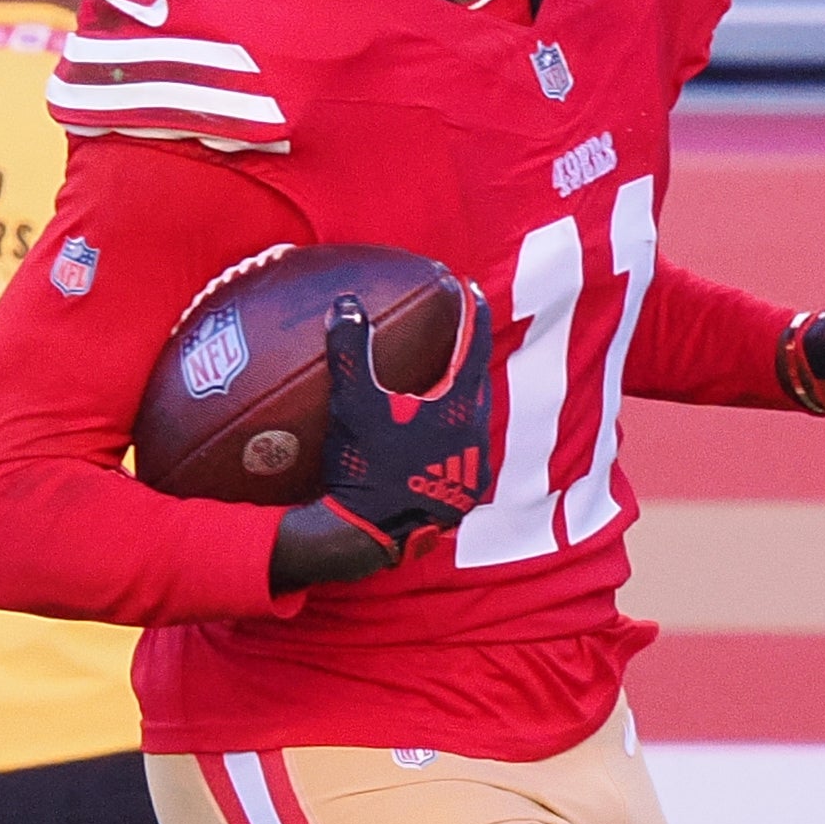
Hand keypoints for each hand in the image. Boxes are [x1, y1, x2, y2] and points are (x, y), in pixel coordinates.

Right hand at [315, 289, 493, 555]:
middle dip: (468, 356)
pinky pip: (466, 449)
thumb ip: (350, 352)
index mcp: (458, 408)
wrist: (368, 534)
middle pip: (478, 382)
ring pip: (475, 419)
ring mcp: (473, 468)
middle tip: (455, 335)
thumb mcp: (353, 405)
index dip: (472, 313)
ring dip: (461, 398)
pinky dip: (454, 433)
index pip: (473, 345)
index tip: (469, 290)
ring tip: (443, 384)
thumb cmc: (364, 467)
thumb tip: (346, 305)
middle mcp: (476, 436)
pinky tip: (435, 435)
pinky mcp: (463, 494)